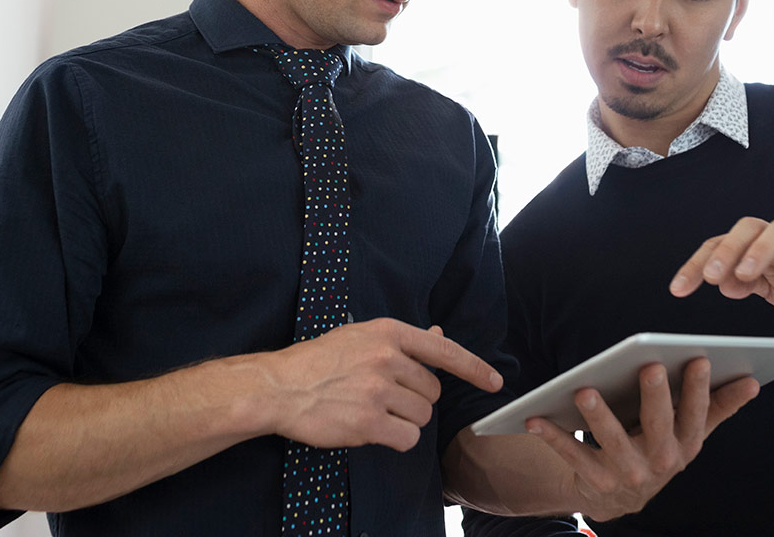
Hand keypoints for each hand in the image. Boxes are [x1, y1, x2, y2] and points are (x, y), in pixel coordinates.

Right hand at [259, 318, 501, 452]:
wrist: (279, 386)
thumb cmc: (319, 361)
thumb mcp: (360, 337)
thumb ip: (401, 342)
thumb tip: (439, 336)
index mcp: (387, 333)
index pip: (444, 351)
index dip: (474, 368)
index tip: (494, 381)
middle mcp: (386, 358)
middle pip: (432, 392)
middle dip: (416, 400)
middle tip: (384, 397)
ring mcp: (377, 390)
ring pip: (422, 417)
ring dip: (405, 421)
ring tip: (373, 411)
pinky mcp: (368, 422)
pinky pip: (407, 438)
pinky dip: (396, 439)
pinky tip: (373, 429)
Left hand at [525, 358, 757, 521]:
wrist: (620, 496)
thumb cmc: (659, 448)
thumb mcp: (691, 432)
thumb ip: (718, 406)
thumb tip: (753, 380)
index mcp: (686, 445)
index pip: (697, 414)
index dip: (699, 389)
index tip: (700, 358)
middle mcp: (661, 462)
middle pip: (659, 424)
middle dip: (656, 396)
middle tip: (650, 366)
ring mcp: (628, 474)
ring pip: (612, 440)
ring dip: (598, 415)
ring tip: (584, 389)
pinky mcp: (596, 481)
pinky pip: (572, 454)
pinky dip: (552, 436)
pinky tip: (536, 416)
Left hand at [670, 217, 773, 311]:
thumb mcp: (768, 285)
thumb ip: (744, 283)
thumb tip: (722, 285)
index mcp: (754, 244)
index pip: (719, 246)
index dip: (695, 266)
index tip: (678, 290)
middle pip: (745, 228)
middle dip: (725, 251)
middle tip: (710, 276)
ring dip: (759, 251)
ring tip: (745, 275)